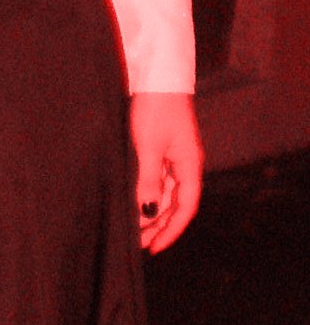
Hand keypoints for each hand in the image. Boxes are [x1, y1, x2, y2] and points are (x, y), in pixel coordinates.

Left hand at [130, 91, 203, 252]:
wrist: (157, 76)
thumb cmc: (156, 108)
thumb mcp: (149, 147)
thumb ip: (149, 181)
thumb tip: (149, 212)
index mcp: (190, 165)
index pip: (185, 208)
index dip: (171, 230)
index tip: (154, 247)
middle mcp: (186, 164)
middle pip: (177, 204)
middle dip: (161, 226)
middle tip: (140, 245)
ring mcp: (175, 157)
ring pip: (167, 194)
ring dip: (154, 213)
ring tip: (135, 230)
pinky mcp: (163, 149)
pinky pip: (160, 181)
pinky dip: (149, 196)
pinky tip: (136, 203)